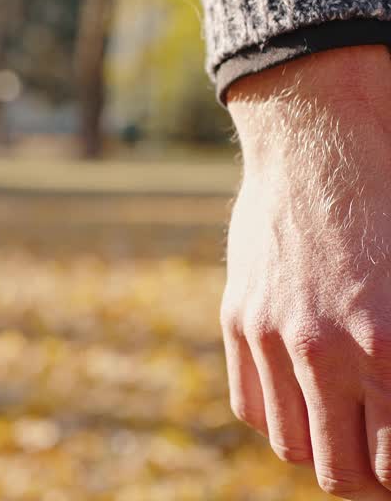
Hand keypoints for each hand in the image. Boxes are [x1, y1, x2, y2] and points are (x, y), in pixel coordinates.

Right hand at [224, 45, 390, 498]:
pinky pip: (251, 403)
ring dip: (321, 448)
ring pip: (292, 445)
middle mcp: (327, 351)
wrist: (321, 147)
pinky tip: (304, 395)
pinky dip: (278, 415)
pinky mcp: (239, 319)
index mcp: (389, 347)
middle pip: (342, 471)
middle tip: (381, 460)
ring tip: (344, 428)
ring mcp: (274, 337)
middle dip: (366, 477)